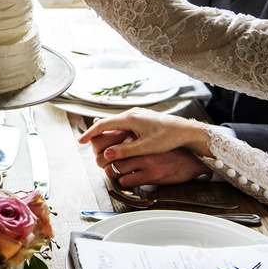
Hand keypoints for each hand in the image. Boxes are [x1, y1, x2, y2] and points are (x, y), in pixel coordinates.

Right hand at [78, 108, 213, 178]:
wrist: (186, 130)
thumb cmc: (169, 137)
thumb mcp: (146, 147)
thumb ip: (125, 150)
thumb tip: (107, 154)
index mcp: (130, 118)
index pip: (103, 125)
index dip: (90, 133)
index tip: (80, 141)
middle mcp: (132, 113)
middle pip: (108, 122)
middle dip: (96, 132)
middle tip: (86, 142)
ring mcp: (137, 115)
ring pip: (115, 122)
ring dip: (105, 131)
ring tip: (96, 140)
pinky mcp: (142, 118)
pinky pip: (123, 123)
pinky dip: (115, 130)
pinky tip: (114, 137)